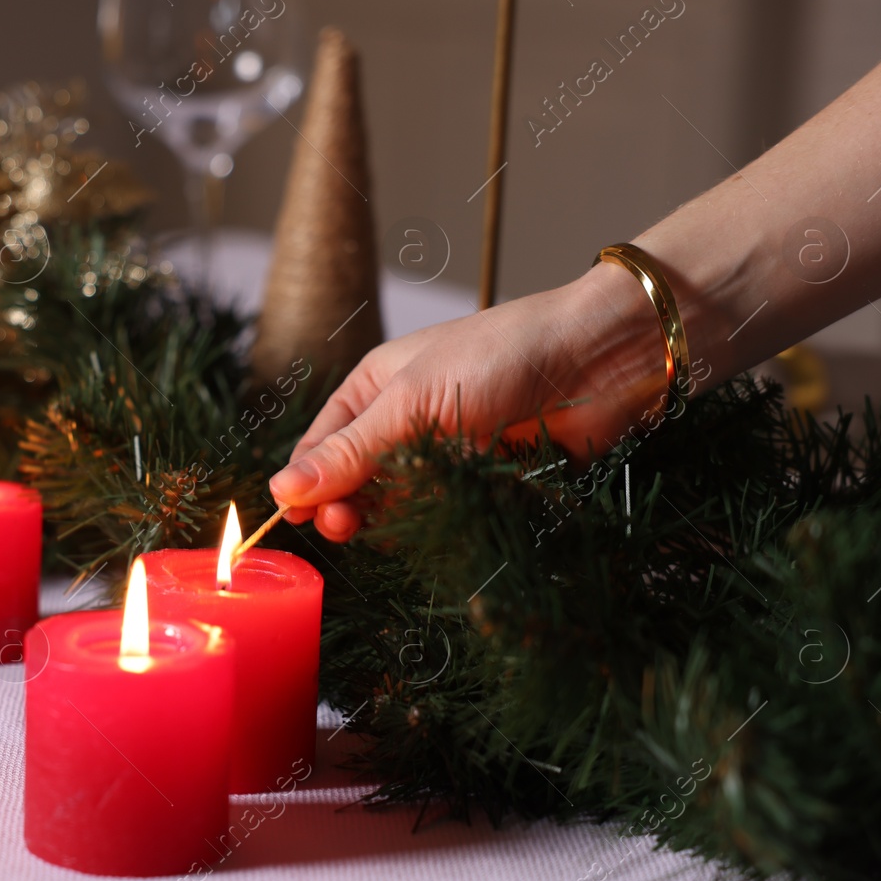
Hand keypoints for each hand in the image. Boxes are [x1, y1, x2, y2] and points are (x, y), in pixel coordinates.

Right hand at [268, 266, 667, 540]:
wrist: (599, 358)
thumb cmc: (502, 355)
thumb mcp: (412, 400)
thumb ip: (351, 452)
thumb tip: (281, 490)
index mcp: (374, 390)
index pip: (319, 448)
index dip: (304, 484)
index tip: (297, 519)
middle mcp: (404, 424)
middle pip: (353, 485)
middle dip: (344, 506)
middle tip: (345, 524)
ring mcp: (444, 456)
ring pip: (397, 507)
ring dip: (392, 517)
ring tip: (401, 511)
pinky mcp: (482, 484)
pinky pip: (442, 517)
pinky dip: (436, 525)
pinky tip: (441, 519)